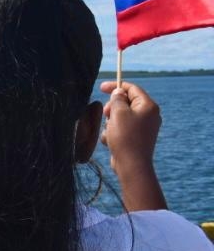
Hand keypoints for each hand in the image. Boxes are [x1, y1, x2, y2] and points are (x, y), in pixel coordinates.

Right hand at [98, 81, 165, 211]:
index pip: (132, 88)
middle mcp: (149, 115)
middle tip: (105, 114)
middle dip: (112, 108)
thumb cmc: (125, 137)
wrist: (131, 164)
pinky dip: (114, 132)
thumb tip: (118, 93)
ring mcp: (144, 127)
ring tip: (110, 132)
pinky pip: (122, 128)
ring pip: (121, 116)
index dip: (116, 86)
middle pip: (126, 102)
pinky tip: (111, 141)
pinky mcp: (137, 137)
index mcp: (148, 106)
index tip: (101, 87)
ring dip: (111, 122)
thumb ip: (117, 99)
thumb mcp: (118, 113)